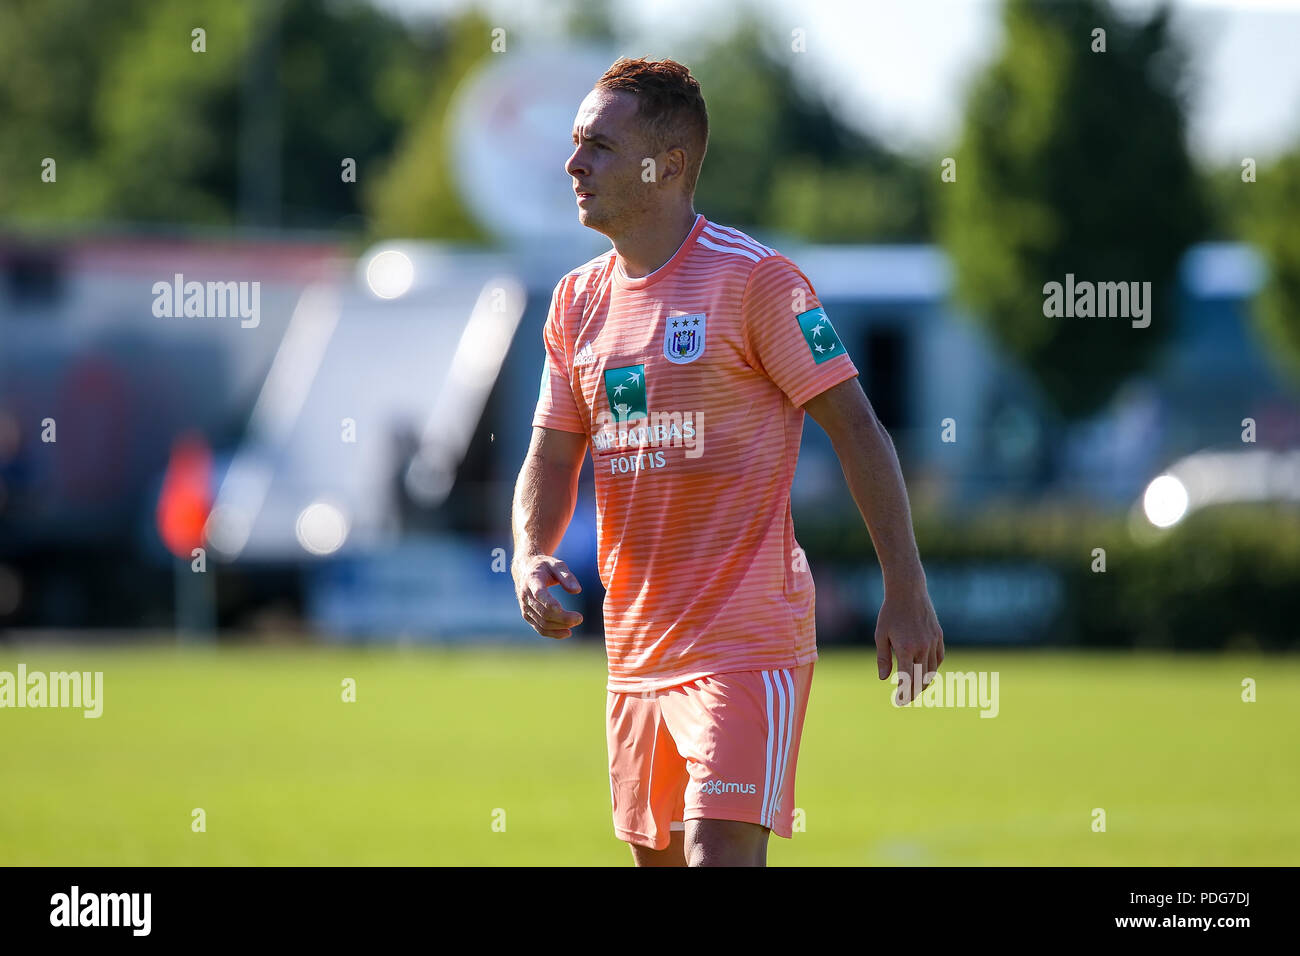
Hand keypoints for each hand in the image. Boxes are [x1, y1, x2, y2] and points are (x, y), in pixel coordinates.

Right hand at [512, 554, 583, 638]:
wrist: (525, 569)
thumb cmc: (544, 566)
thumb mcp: (557, 564)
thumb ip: (567, 576)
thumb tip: (577, 590)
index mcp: (532, 580)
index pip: (539, 594)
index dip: (549, 602)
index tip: (561, 608)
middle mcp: (526, 595)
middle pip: (544, 612)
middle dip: (562, 618)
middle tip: (580, 618)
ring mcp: (525, 607)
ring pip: (542, 623)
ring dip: (560, 626)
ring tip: (576, 622)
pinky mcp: (528, 615)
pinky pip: (540, 628)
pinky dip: (553, 633)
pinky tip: (567, 632)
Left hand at [875, 578, 943, 705]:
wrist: (908, 591)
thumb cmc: (890, 613)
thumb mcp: (881, 635)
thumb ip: (883, 658)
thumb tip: (884, 679)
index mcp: (905, 649)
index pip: (907, 679)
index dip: (904, 693)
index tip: (900, 701)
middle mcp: (922, 647)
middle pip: (921, 678)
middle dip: (915, 691)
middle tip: (907, 698)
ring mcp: (933, 642)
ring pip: (932, 670)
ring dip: (925, 682)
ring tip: (917, 688)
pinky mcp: (939, 636)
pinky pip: (939, 658)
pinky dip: (933, 668)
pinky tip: (926, 671)